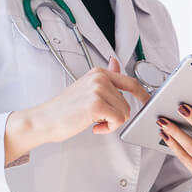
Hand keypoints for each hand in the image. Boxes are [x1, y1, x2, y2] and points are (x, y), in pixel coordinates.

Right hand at [5, 58, 149, 162]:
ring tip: (92, 121)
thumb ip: (105, 77)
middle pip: (128, 102)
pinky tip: (93, 126)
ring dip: (110, 123)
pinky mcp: (96, 104)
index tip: (147, 102)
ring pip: (124, 113)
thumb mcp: (86, 88)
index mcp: (98, 72)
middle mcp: (99, 78)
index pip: (130, 81)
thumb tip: (116, 62)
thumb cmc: (63, 109)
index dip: (143, 94)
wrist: (44, 120)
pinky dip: (108, 128)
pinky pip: (118, 121)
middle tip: (98, 119)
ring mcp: (98, 89)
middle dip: (116, 115)